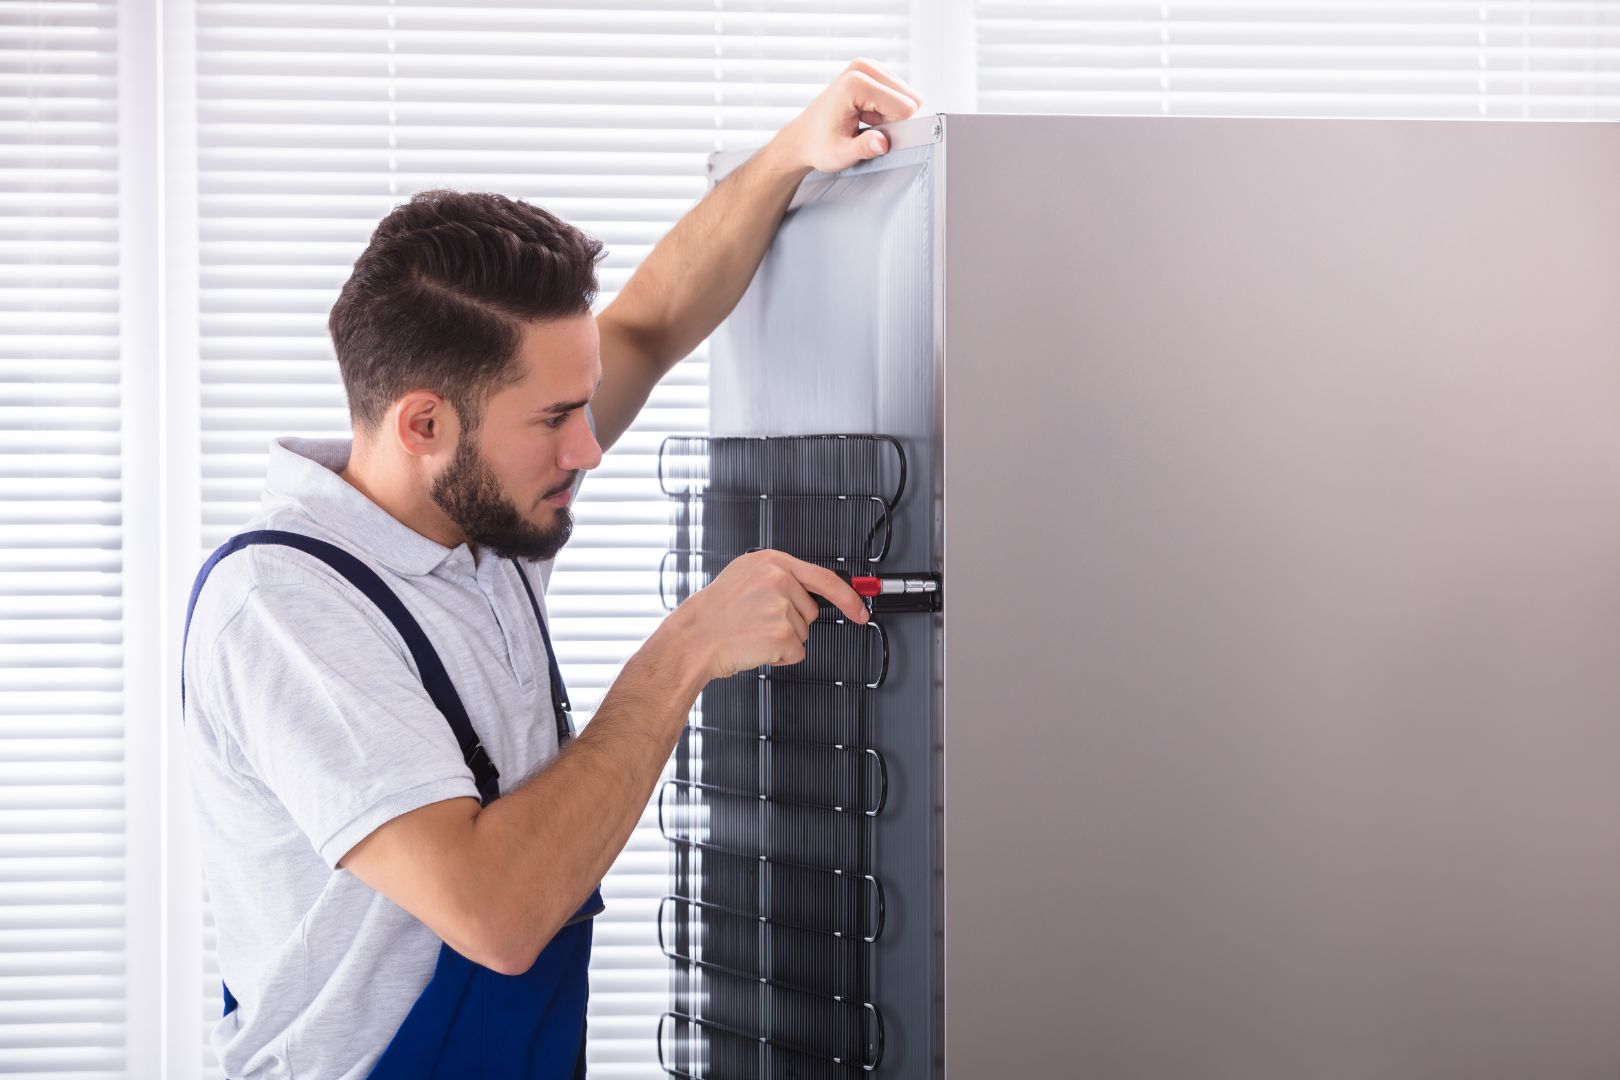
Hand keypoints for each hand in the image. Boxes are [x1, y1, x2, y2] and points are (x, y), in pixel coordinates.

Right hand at [660, 549, 870, 682]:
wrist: (693, 638)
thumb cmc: (714, 613)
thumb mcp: (745, 577)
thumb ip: (778, 577)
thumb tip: (812, 590)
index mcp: (772, 561)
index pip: (825, 577)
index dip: (848, 597)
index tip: (860, 610)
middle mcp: (779, 579)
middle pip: (811, 611)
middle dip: (791, 621)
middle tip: (758, 621)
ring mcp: (782, 606)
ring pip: (803, 633)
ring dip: (782, 639)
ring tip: (752, 631)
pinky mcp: (782, 634)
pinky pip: (796, 652)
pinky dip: (780, 657)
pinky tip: (756, 646)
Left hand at [770, 58, 922, 174]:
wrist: (801, 138)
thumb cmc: (818, 145)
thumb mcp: (840, 154)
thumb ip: (863, 148)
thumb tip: (882, 142)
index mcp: (856, 83)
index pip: (905, 107)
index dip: (894, 128)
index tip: (873, 135)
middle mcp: (863, 67)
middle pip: (910, 97)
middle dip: (894, 119)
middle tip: (867, 128)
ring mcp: (868, 65)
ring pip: (906, 95)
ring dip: (889, 113)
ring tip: (863, 121)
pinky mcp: (871, 69)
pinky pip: (897, 92)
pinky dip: (885, 107)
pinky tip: (865, 115)